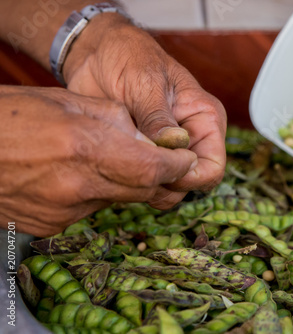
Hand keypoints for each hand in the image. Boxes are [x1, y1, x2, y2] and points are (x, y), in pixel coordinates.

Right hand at [0, 86, 196, 236]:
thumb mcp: (70, 102)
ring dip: (125, 183)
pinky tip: (77, 175)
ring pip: (118, 201)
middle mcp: (77, 188)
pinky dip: (97, 193)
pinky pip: (91, 211)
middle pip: (143, 191)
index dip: (177, 166)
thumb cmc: (11, 115)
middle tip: (162, 160)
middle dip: (158, 176)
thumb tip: (150, 139)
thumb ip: (118, 122)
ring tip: (104, 159)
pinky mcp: (51, 226)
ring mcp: (63, 212)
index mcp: (85, 148)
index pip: (154, 169)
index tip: (186, 160)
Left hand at [64, 14, 226, 208]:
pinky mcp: (144, 156)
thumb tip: (173, 146)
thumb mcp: (146, 82)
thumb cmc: (129, 57)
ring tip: (121, 164)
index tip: (160, 169)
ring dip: (146, 184)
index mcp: (204, 119)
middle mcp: (191, 139)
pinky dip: (130, 182)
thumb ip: (158, 117)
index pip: (213, 167)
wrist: (96, 53)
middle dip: (165, 184)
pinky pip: (144, 182)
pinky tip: (113, 165)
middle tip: (133, 168)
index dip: (190, 177)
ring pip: (168, 188)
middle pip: (191, 183)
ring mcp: (166, 150)